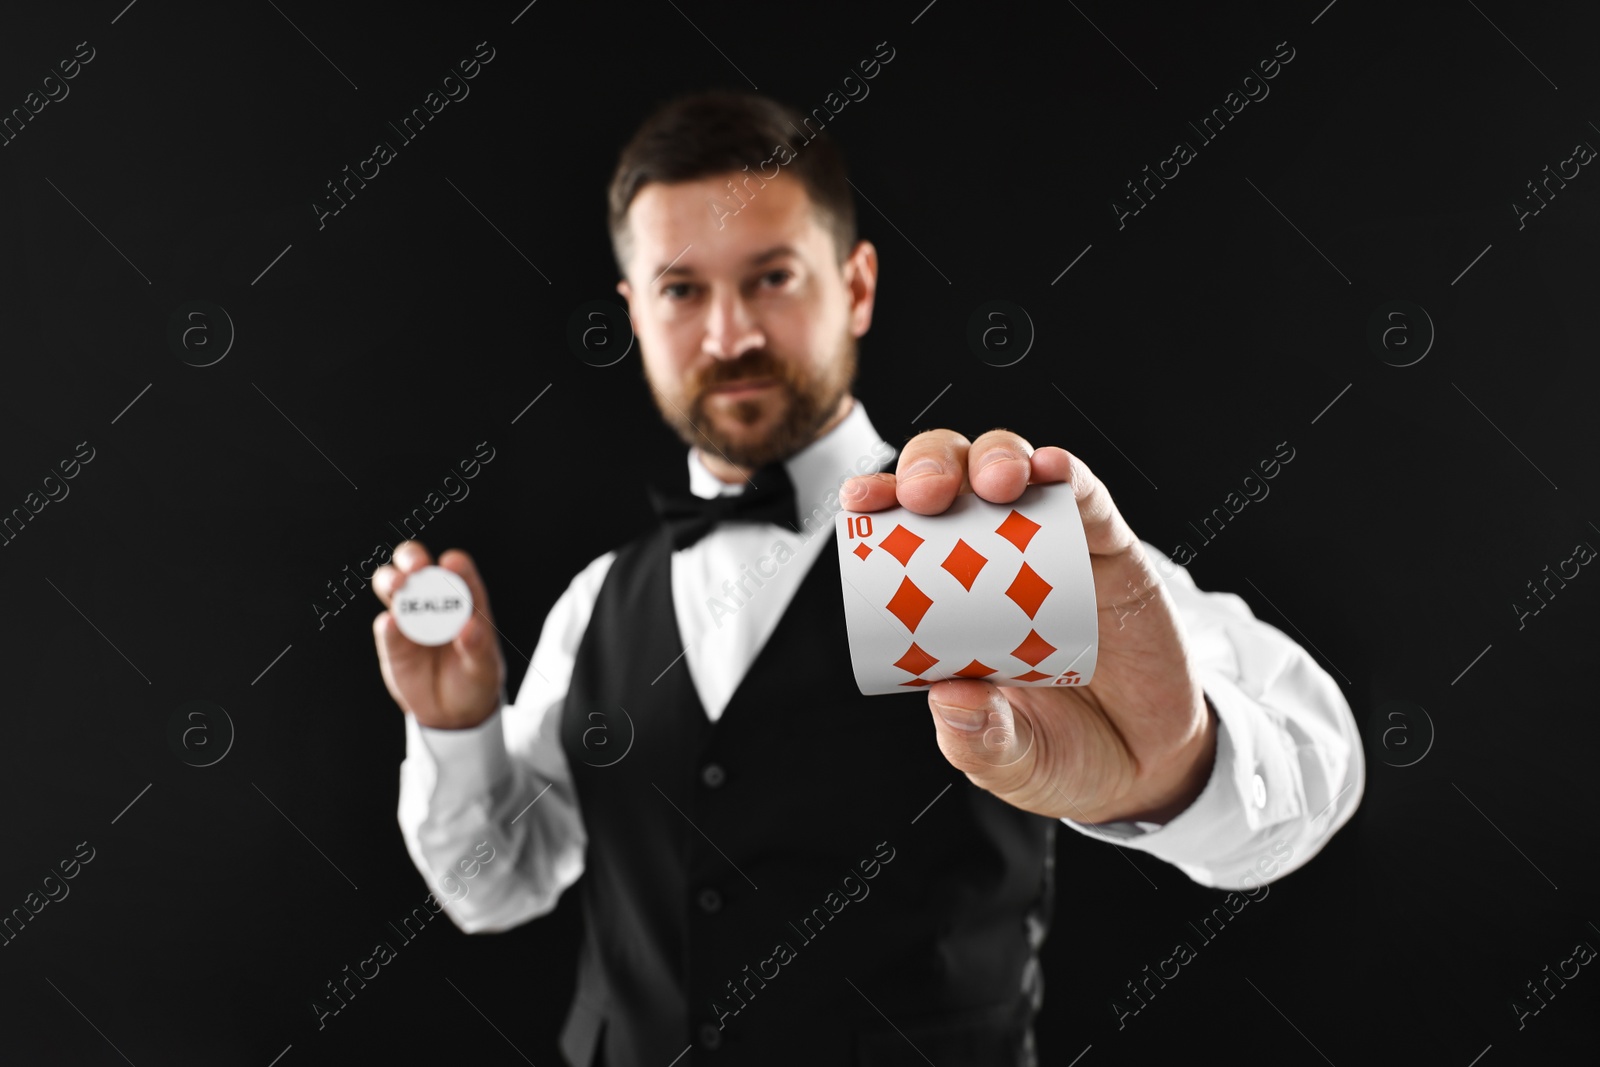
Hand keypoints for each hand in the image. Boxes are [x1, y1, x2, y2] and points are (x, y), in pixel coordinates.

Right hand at [371, 541, 505, 730]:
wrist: (453, 712)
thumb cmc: (476, 678)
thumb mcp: (485, 667)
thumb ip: (478, 647)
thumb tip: (469, 627)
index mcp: (465, 599)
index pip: (459, 570)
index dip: (455, 564)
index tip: (451, 564)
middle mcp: (433, 601)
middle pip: (416, 565)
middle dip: (412, 559)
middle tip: (416, 568)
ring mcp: (410, 618)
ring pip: (392, 586)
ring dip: (391, 580)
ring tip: (399, 587)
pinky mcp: (392, 642)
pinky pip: (386, 627)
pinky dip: (387, 623)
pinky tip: (392, 623)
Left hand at [841, 429, 1215, 825]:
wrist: (1151, 766)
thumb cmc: (1062, 755)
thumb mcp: (1013, 763)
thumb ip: (981, 743)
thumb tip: (950, 699)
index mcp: (948, 601)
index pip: (903, 533)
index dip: (880, 502)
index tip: (858, 500)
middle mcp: (995, 559)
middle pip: (953, 482)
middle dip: (931, 466)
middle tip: (927, 494)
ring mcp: (1053, 547)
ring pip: (1015, 470)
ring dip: (996, 457)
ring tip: (993, 483)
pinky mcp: (1109, 551)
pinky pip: (1088, 499)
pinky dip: (1069, 475)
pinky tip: (1053, 467)